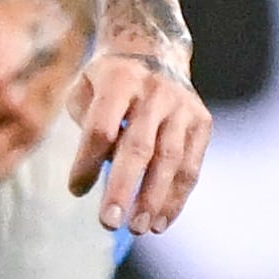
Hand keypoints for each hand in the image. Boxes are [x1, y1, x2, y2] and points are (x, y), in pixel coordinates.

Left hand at [65, 45, 209, 234]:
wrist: (154, 50)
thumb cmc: (107, 81)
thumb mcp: (84, 88)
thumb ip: (86, 125)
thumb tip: (98, 171)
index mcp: (119, 79)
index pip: (101, 128)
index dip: (87, 162)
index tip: (75, 191)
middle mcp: (155, 91)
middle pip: (139, 147)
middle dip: (123, 188)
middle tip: (109, 223)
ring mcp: (183, 106)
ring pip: (170, 159)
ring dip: (154, 199)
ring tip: (138, 229)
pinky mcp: (202, 121)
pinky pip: (191, 165)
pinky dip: (177, 197)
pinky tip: (161, 221)